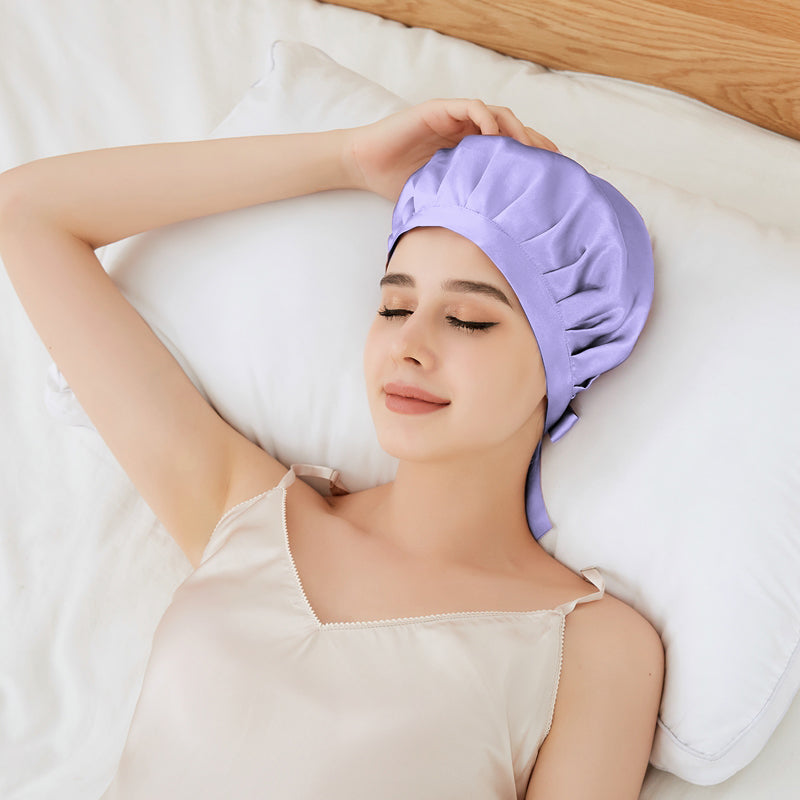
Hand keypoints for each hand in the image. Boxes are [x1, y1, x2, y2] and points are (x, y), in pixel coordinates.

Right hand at [342, 98, 558, 200]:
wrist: (365, 165)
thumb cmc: (398, 185)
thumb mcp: (440, 200)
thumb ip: (464, 208)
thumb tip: (491, 244)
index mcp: (468, 151)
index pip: (508, 150)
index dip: (530, 160)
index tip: (551, 178)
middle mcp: (465, 131)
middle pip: (511, 130)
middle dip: (533, 145)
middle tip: (551, 164)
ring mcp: (453, 119)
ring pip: (496, 115)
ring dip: (515, 130)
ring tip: (527, 152)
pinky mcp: (438, 110)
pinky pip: (470, 108)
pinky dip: (486, 120)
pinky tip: (495, 138)